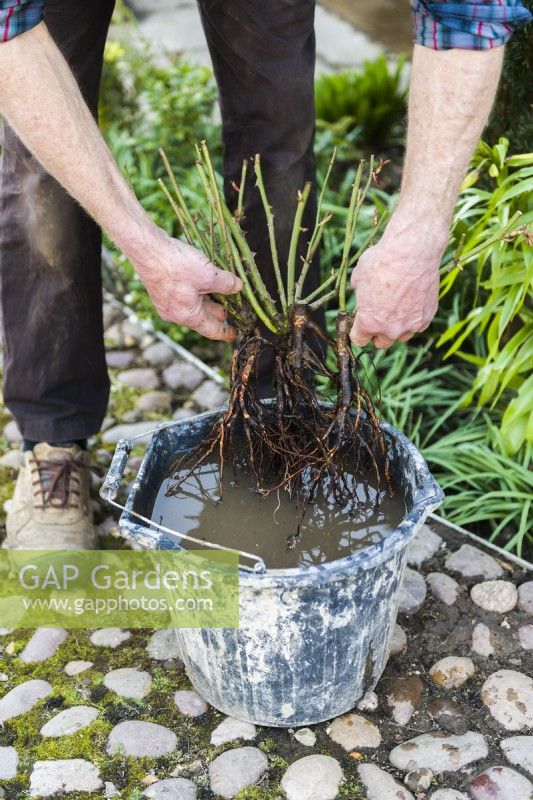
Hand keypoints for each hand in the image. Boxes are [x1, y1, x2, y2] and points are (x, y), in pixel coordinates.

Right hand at [133, 229, 241, 341]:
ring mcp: (166, 302)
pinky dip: (196, 292)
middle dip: (218, 314)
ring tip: (221, 295)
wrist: (146, 248)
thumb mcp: (208, 275)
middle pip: (202, 318)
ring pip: (192, 306)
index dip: (226, 332)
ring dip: (207, 301)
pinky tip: (203, 282)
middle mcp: (175, 313)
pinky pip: (183, 296)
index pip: (211, 330)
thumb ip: (226, 284)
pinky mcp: (161, 290)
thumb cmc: (175, 265)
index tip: (235, 335)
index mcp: (188, 316)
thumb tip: (238, 287)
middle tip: (233, 311)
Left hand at [349, 221, 446, 348]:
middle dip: (377, 332)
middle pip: (381, 343)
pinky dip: (414, 318)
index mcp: (369, 322)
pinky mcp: (427, 316)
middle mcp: (390, 329)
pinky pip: (418, 325)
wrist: (413, 251)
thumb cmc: (382, 261)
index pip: (359, 340)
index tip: (360, 322)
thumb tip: (361, 291)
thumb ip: (359, 291)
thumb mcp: (359, 276)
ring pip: (401, 336)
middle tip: (378, 315)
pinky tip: (411, 303)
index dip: (358, 330)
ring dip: (397, 327)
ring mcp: (411, 325)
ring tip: (396, 309)